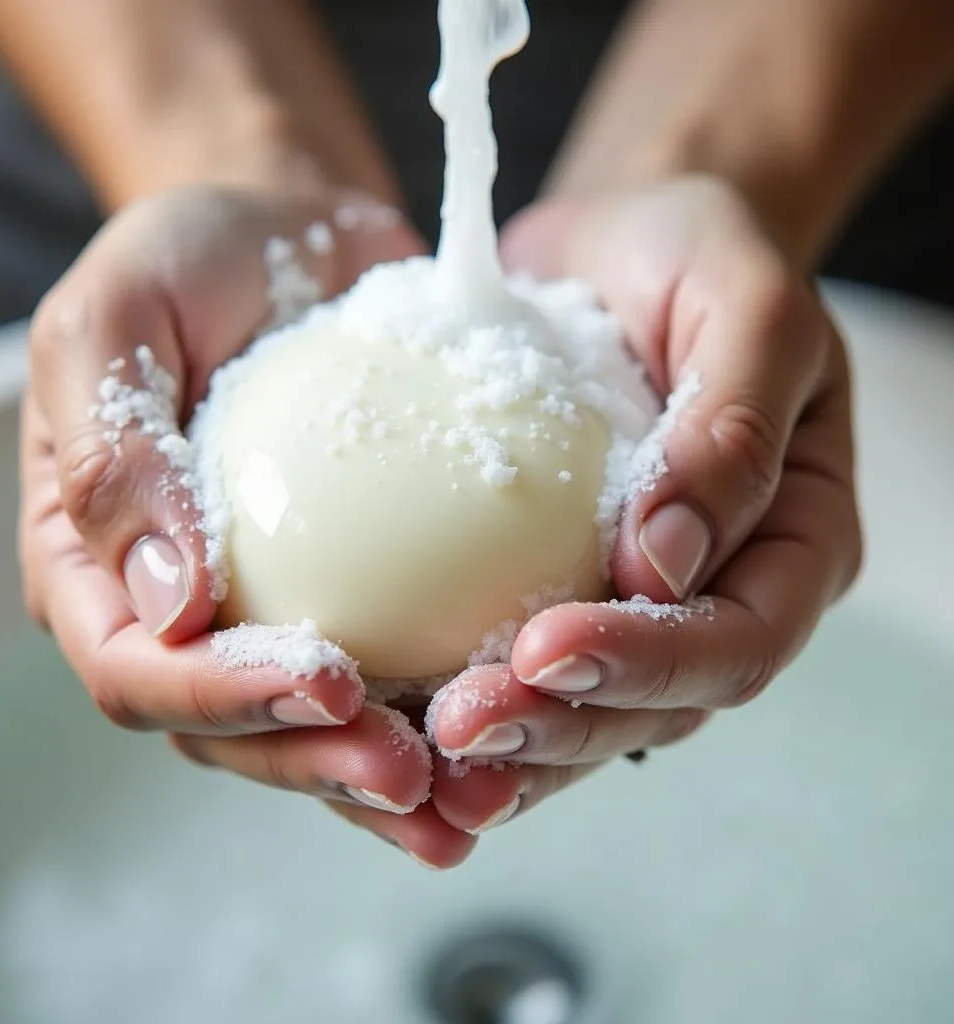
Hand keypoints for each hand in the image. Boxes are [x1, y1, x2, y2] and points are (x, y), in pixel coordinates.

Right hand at [21, 185, 476, 867]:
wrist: (288, 232)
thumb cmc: (187, 262)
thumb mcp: (115, 319)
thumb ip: (114, 450)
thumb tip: (165, 600)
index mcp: (100, 567)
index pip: (141, 672)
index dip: (224, 701)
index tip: (324, 685)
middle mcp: (185, 612)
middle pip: (238, 730)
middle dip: (321, 764)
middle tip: (413, 774)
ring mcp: (277, 607)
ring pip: (323, 726)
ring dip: (394, 775)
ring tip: (474, 798)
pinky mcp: (367, 585)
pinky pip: (402, 664)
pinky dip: (450, 707)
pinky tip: (515, 726)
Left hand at [429, 176, 861, 835]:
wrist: (617, 246)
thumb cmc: (691, 258)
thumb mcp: (742, 303)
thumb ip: (731, 427)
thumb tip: (668, 560)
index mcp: (794, 538)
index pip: (740, 638)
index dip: (651, 664)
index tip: (546, 650)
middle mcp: (723, 589)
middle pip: (659, 702)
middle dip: (562, 726)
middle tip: (463, 726)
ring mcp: (639, 601)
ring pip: (588, 711)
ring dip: (511, 748)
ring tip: (428, 755)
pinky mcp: (560, 587)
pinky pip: (524, 671)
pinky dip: (469, 706)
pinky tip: (405, 726)